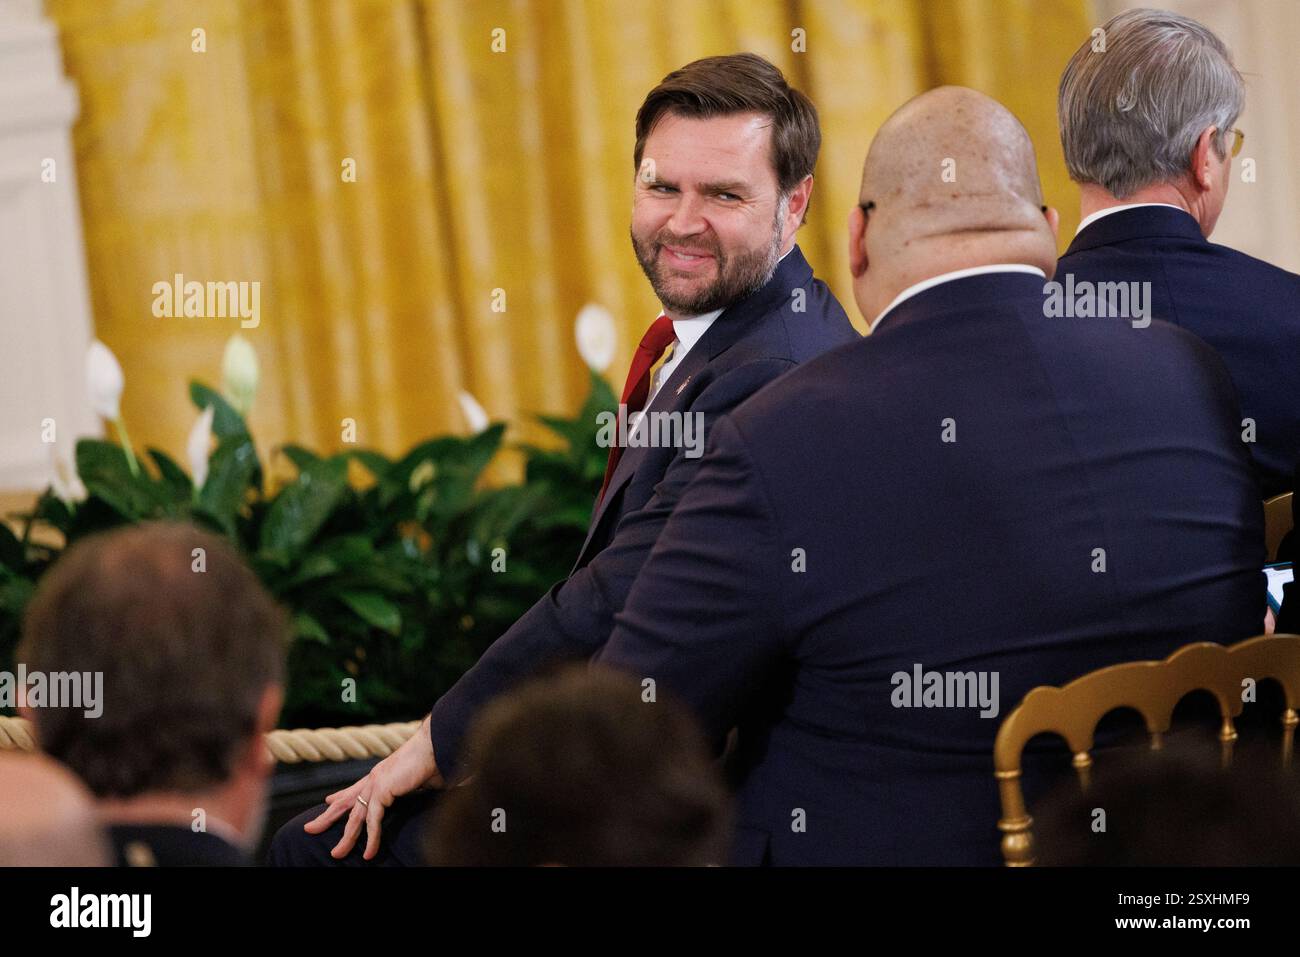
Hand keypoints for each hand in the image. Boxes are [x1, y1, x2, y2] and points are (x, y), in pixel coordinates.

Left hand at [304, 714, 443, 859]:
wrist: (437, 745)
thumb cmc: (434, 760)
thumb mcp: (421, 779)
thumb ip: (417, 788)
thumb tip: (432, 793)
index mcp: (381, 774)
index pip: (355, 788)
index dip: (341, 797)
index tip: (329, 801)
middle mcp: (374, 778)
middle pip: (346, 802)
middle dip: (327, 817)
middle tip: (309, 828)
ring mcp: (376, 784)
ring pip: (355, 816)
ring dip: (346, 838)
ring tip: (338, 854)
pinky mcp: (382, 791)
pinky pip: (373, 820)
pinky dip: (371, 838)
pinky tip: (368, 852)